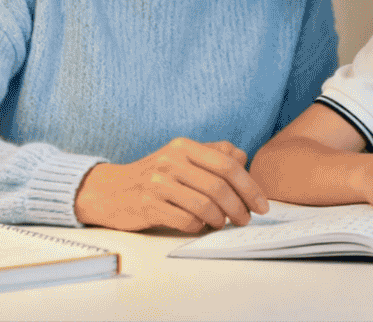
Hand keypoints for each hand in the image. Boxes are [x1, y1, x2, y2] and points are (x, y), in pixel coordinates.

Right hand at [74, 138, 268, 231]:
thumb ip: (213, 154)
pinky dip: (199, 226)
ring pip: (204, 205)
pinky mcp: (148, 205)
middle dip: (240, 206)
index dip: (249, 186)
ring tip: (224, 223)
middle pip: (219, 186)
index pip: (228, 164)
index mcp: (184, 146)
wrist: (110, 190)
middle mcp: (171, 160)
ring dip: (221, 219)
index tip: (261, 204)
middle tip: (246, 218)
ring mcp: (157, 183)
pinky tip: (201, 226)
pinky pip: (185, 220)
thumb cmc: (155, 175)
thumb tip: (243, 161)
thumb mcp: (181, 156)